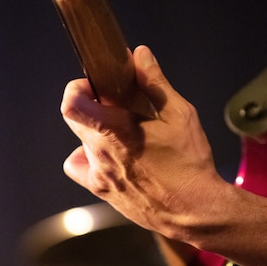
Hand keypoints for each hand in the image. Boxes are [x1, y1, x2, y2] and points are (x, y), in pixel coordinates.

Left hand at [60, 45, 225, 242]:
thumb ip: (155, 82)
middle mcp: (100, 155)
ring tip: (122, 134)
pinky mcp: (103, 193)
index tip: (94, 84)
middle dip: (91, 105)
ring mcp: (99, 177)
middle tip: (115, 104)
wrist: (195, 211)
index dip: (76, 88)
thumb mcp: (180, 115)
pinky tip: (113, 158)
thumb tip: (139, 54)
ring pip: (82, 143)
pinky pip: (84, 170)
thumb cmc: (190, 164)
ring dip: (95, 132)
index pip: (71, 104)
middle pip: (75, 120)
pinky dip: (91, 160)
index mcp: (115, 131)